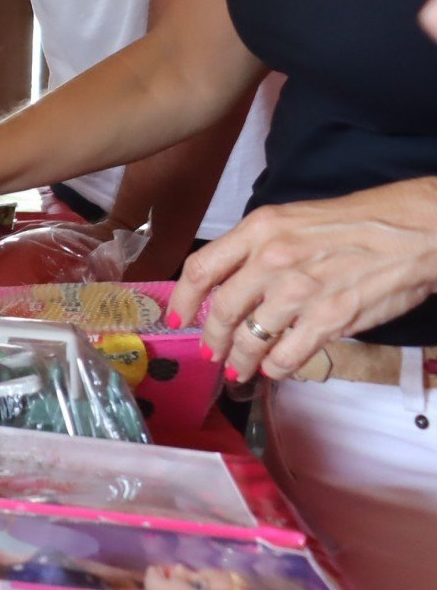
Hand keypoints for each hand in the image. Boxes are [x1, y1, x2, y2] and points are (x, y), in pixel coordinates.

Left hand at [169, 180, 436, 383]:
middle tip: (211, 353)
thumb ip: (257, 248)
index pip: (201, 269)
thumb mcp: (291, 219)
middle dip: (212, 338)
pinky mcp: (329, 318)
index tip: (177, 317)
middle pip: (222, 310)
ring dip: (240, 360)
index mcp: (258, 230)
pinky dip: (275, 368)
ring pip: (250, 338)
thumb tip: (230, 281)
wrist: (412, 231)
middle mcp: (271, 260)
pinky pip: (286, 354)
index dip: (183, 299)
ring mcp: (299, 291)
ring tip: (239, 369)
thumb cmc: (354, 223)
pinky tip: (274, 369)